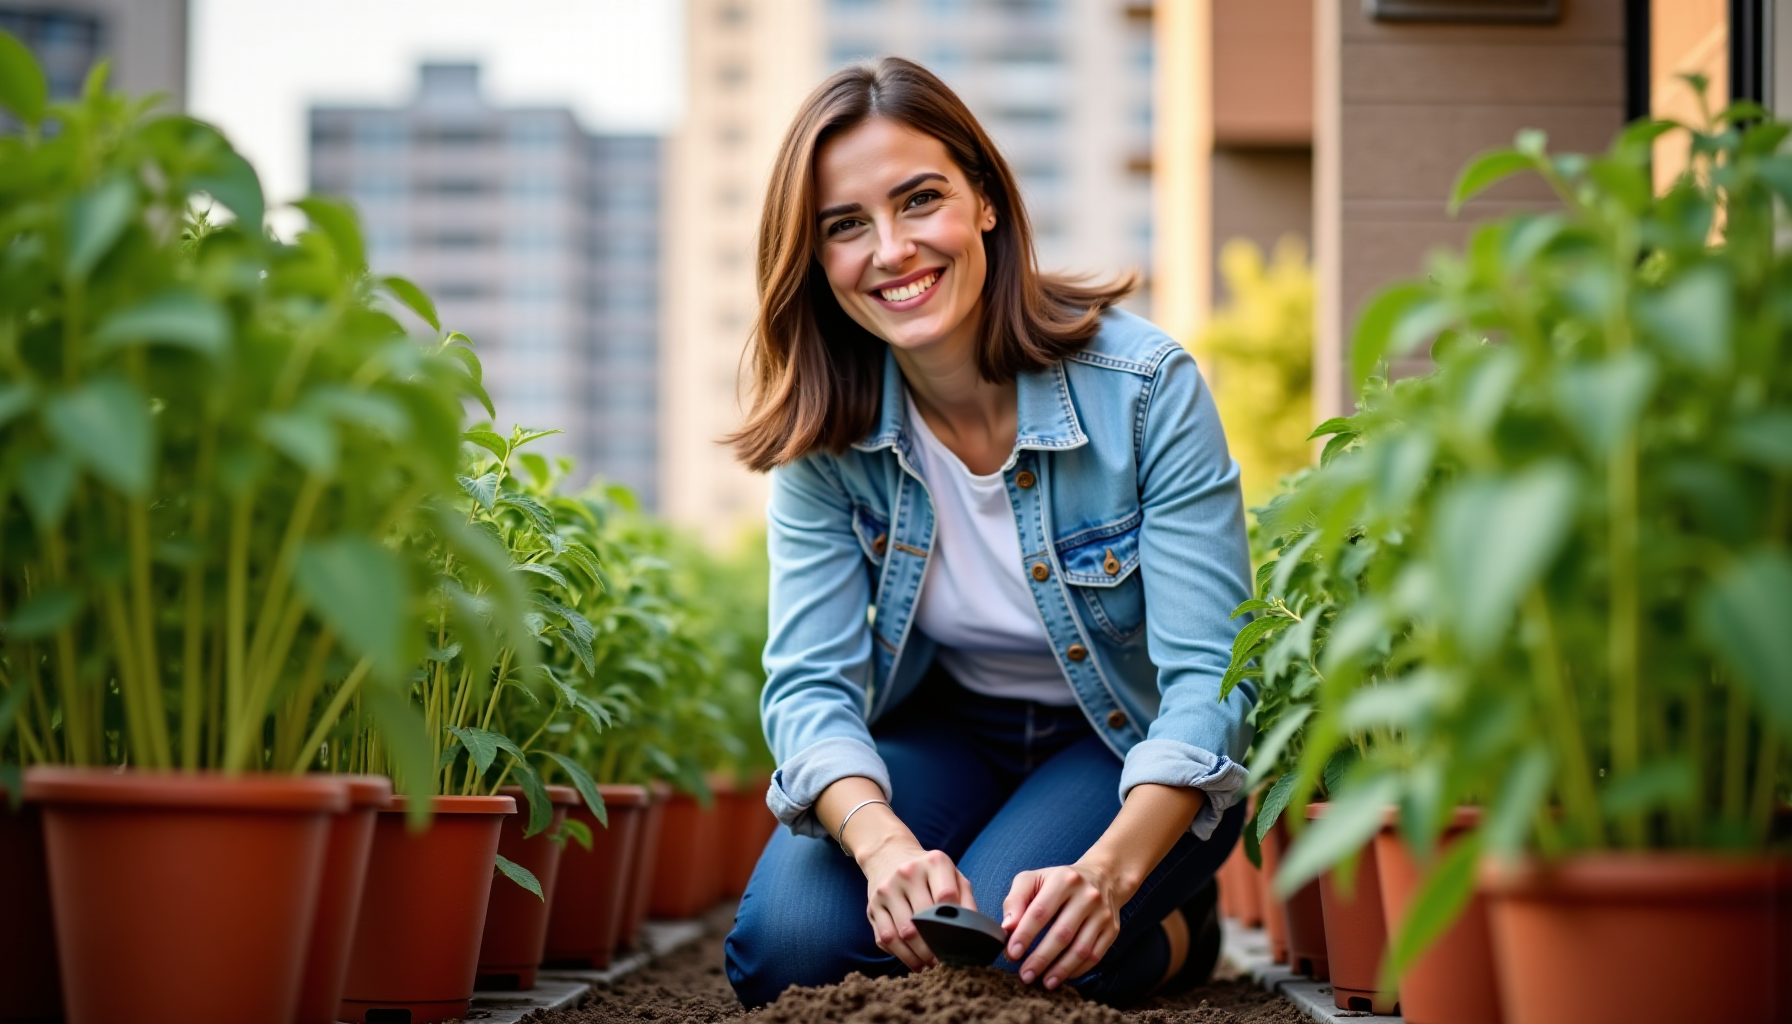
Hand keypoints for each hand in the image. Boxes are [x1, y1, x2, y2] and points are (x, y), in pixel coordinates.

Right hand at [859, 841, 976, 970]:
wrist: (890, 855)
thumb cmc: (929, 871)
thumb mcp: (952, 874)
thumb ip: (966, 899)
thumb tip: (974, 932)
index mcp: (933, 862)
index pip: (947, 897)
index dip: (954, 923)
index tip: (961, 942)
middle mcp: (907, 873)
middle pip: (922, 919)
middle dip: (936, 946)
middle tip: (947, 962)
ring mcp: (886, 890)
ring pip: (902, 933)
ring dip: (919, 956)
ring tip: (931, 965)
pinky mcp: (872, 907)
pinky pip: (885, 938)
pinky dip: (901, 956)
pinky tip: (915, 962)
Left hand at [1001, 860, 1125, 989]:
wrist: (1102, 877)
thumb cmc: (1059, 882)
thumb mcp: (1033, 879)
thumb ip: (1015, 900)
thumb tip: (1007, 927)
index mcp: (1063, 880)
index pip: (1040, 911)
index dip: (1025, 935)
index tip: (1012, 953)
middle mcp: (1087, 896)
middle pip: (1062, 934)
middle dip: (1041, 958)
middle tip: (1025, 975)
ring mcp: (1102, 914)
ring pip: (1081, 949)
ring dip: (1060, 970)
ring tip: (1044, 982)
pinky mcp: (1112, 930)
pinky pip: (1095, 956)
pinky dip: (1078, 970)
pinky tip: (1063, 976)